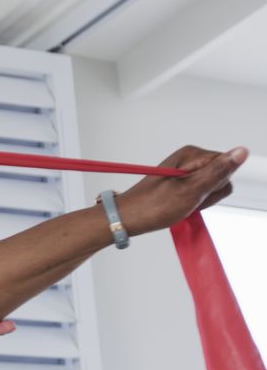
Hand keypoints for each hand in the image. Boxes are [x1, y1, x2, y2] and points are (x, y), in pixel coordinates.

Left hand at [117, 146, 246, 235]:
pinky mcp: (181, 181)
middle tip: (188, 201)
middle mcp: (189, 159)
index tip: (198, 193)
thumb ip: (218, 171)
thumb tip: (240, 152)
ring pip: (211, 187)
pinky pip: (200, 192)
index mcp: (192, 154)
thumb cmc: (154, 206)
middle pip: (220, 176)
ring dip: (201, 200)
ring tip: (182, 204)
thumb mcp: (191, 190)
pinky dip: (194, 202)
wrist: (129, 217)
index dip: (216, 186)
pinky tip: (180, 205)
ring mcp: (185, 170)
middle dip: (209, 194)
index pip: (227, 166)